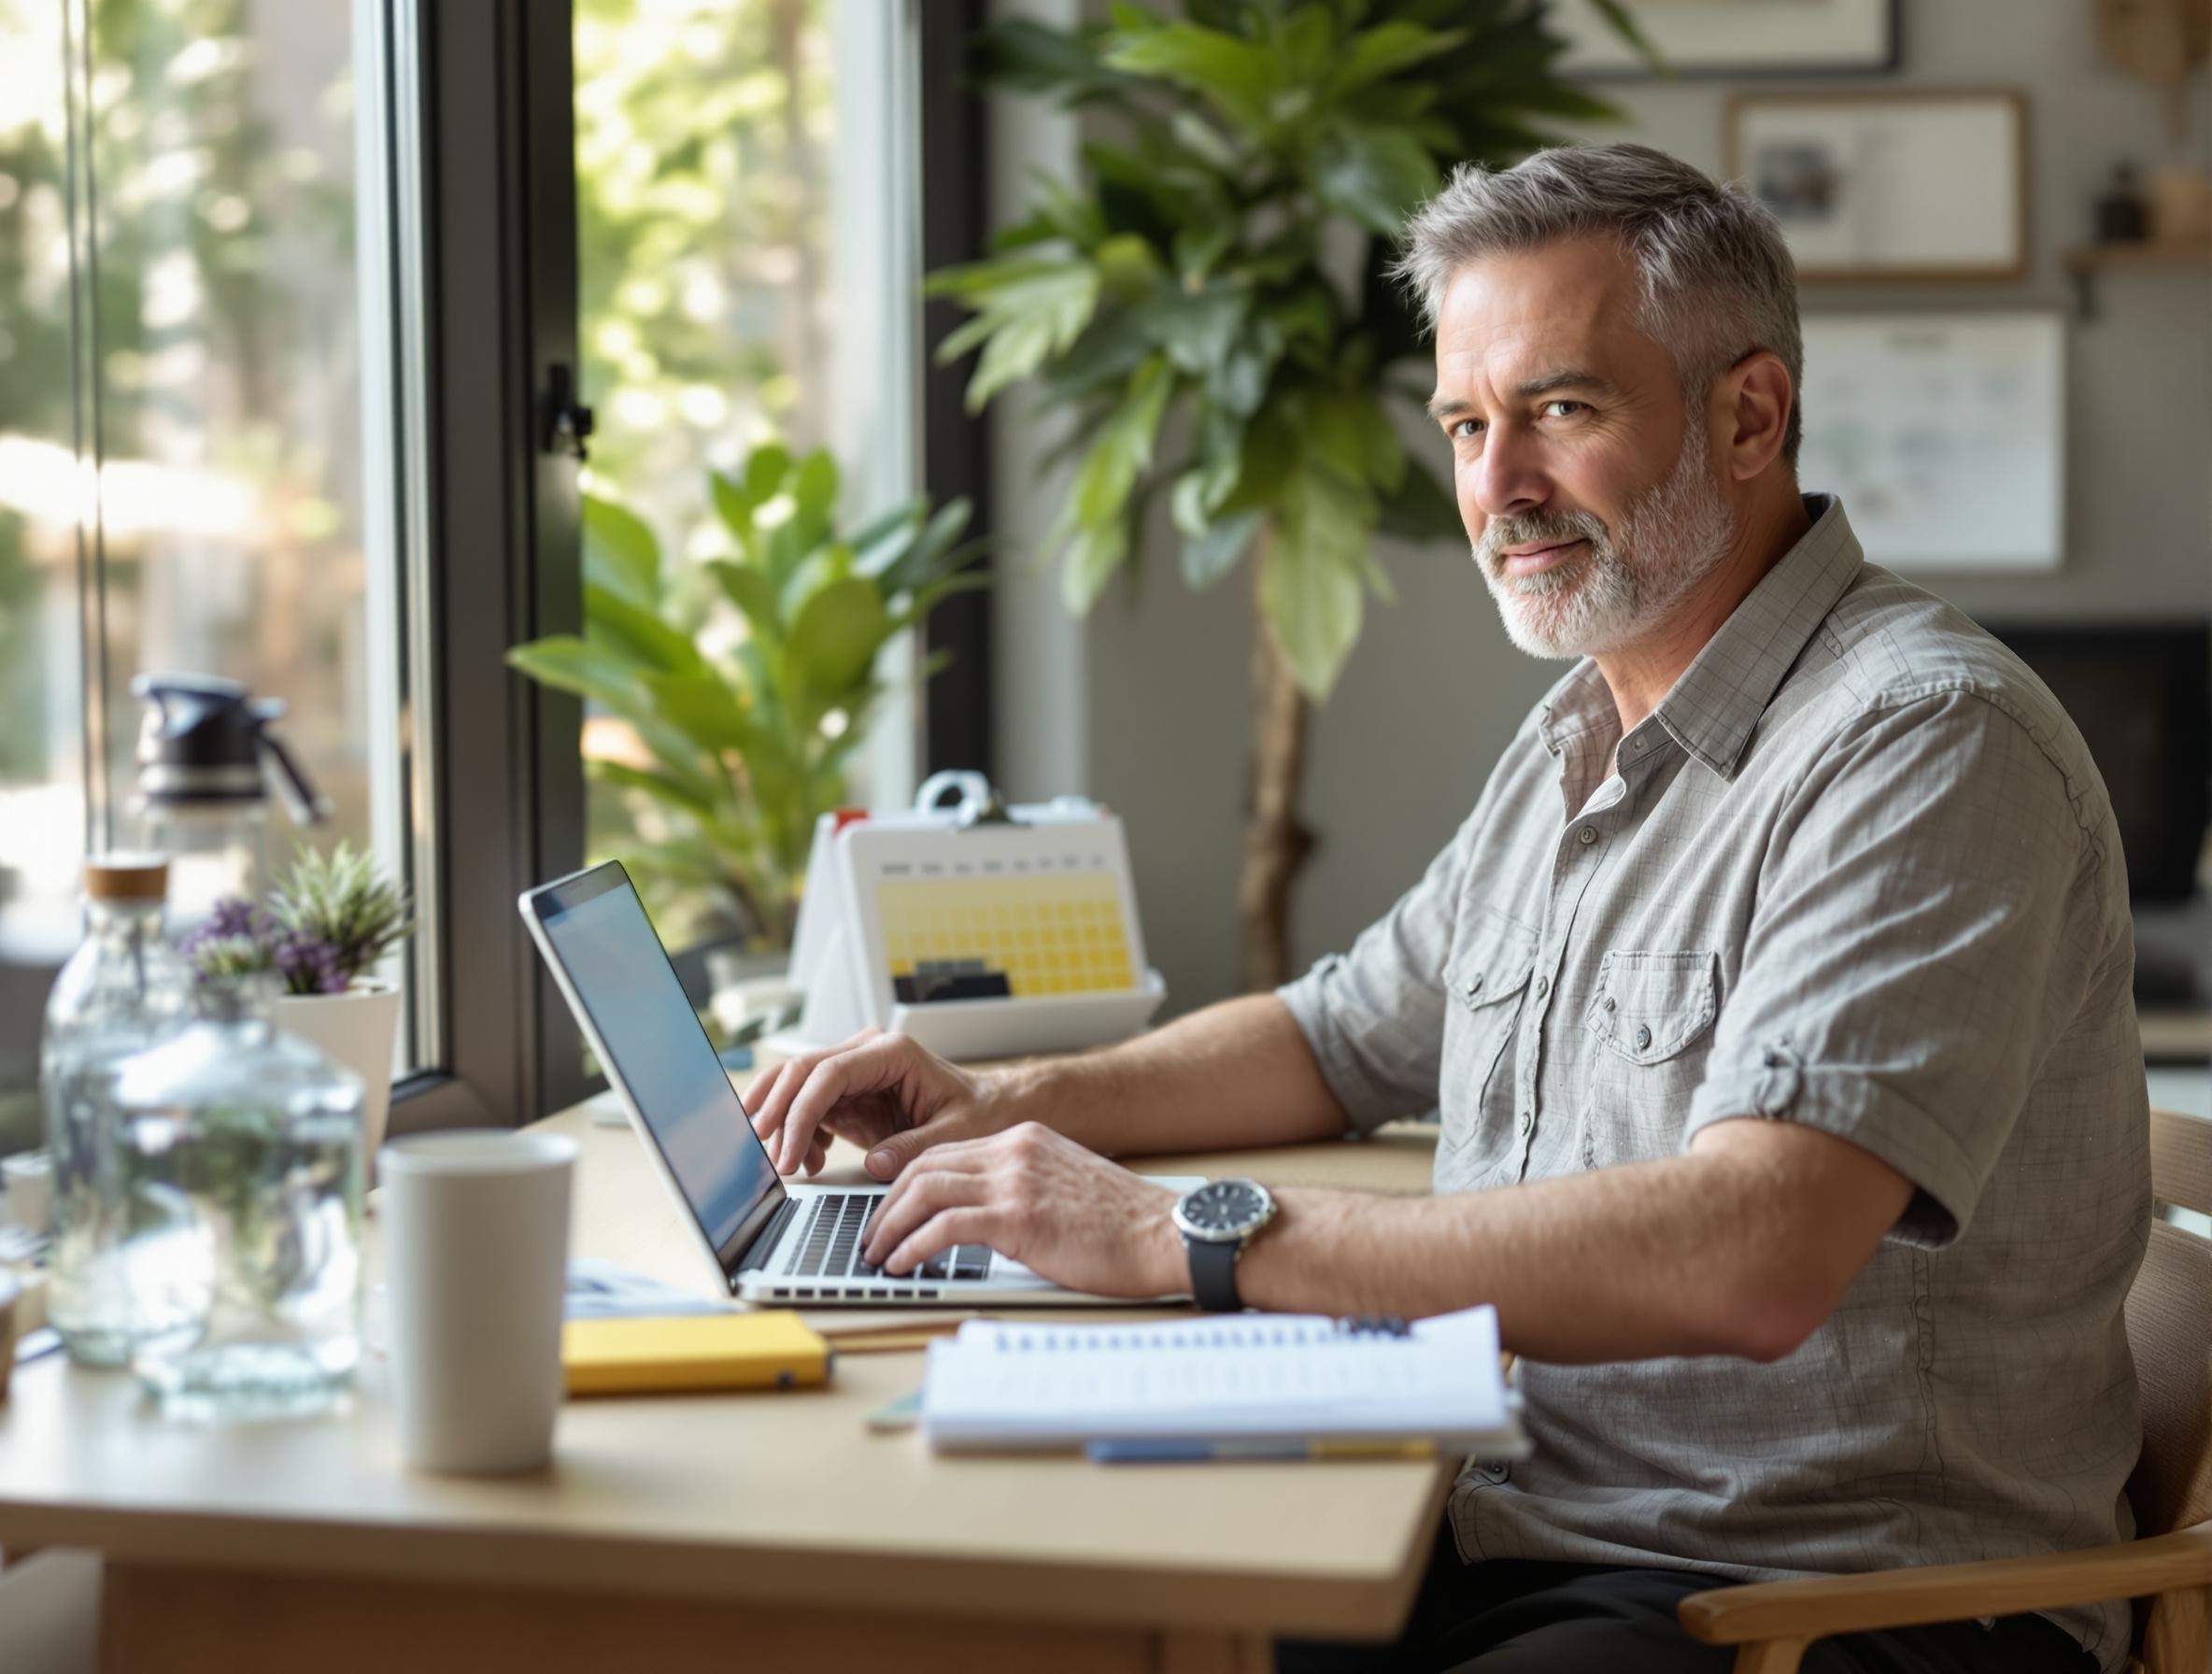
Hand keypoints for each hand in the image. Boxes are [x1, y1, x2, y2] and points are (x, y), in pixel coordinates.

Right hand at [744, 1029, 1016, 1179]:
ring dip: (782, 1123)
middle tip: (769, 1159)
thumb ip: (914, 1148)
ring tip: (787, 1164)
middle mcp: (867, 1053)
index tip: (791, 1154)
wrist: (990, 1108)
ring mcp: (854, 1069)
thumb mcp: (954, 1135)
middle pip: (800, 1072)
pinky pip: (809, 1105)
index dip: (801, 1113)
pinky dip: (800, 1133)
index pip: (828, 1074)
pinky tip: (812, 1161)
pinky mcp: (849, 1091)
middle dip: (778, 1114)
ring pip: (795, 1085)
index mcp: (892, 1053)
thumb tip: (873, 1165)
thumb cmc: (978, 1114)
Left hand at [859, 1122, 1185, 1298]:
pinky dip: (913, 1246)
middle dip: (887, 1205)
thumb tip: (986, 1219)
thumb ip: (1024, 1189)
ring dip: (890, 1227)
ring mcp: (1015, 1180)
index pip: (944, 1154)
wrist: (1169, 1232)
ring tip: (877, 1255)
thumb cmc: (1126, 1224)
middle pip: (923, 1167)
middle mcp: (1014, 1150)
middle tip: (872, 1237)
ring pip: (923, 1191)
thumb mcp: (1066, 1187)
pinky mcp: (1018, 1216)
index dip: (907, 1184)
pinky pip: (944, 1225)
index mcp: (1025, 1140)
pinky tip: (903, 1266)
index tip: (891, 1213)